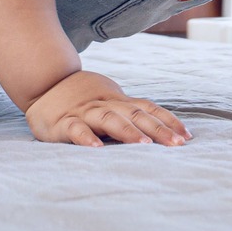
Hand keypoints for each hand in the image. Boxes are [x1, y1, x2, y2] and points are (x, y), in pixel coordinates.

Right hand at [24, 71, 191, 146]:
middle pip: (136, 114)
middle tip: (177, 144)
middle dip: (158, 129)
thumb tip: (156, 132)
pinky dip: (87, 138)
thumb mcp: (107, 101)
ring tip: (145, 145)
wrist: (44, 82)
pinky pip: (76, 129)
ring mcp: (84, 112)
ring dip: (128, 131)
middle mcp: (105, 104)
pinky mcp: (63, 122)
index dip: (168, 120)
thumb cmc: (81, 97)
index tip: (187, 136)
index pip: (148, 108)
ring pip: (109, 119)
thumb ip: (127, 114)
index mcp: (118, 101)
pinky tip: (97, 149)